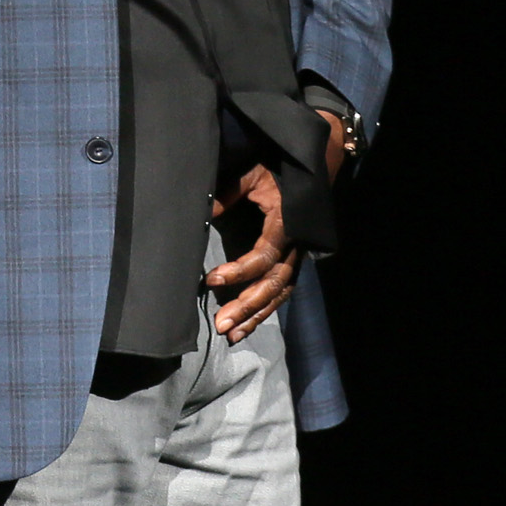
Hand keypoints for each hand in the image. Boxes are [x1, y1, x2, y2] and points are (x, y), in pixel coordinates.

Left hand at [207, 163, 297, 343]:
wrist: (305, 170)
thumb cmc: (274, 171)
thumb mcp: (250, 176)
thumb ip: (227, 194)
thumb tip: (200, 213)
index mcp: (285, 223)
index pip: (265, 255)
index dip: (239, 270)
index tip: (211, 279)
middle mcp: (294, 246)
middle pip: (274, 283)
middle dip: (247, 306)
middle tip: (221, 323)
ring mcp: (295, 257)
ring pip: (279, 294)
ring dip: (255, 316)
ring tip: (230, 335)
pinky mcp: (291, 264)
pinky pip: (280, 293)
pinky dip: (262, 312)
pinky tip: (244, 329)